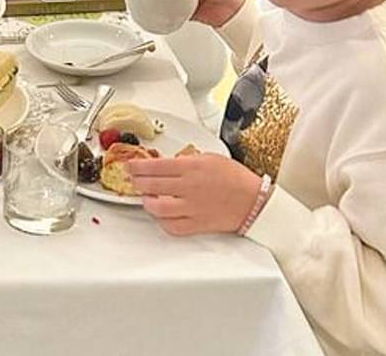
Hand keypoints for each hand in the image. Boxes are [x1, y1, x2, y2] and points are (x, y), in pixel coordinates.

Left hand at [125, 154, 263, 236]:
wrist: (254, 201)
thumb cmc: (236, 178)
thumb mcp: (210, 158)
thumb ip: (186, 160)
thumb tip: (167, 163)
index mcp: (192, 168)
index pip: (155, 166)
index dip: (138, 166)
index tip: (130, 166)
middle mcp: (189, 188)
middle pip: (151, 185)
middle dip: (137, 182)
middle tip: (133, 180)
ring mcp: (192, 208)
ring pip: (157, 208)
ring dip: (147, 202)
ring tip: (146, 198)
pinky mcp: (197, 225)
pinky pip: (172, 227)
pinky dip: (162, 222)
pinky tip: (161, 215)